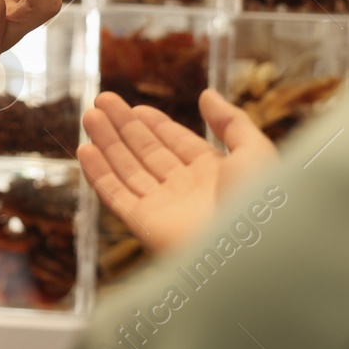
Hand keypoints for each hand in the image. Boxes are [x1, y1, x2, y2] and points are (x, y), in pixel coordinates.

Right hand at [76, 90, 277, 253]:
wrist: (252, 254)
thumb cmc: (262, 204)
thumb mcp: (254, 151)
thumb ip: (231, 122)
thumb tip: (207, 94)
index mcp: (214, 173)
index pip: (175, 142)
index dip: (154, 123)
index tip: (134, 106)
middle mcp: (185, 189)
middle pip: (146, 152)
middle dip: (123, 127)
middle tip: (101, 101)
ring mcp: (164, 207)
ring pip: (127, 170)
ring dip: (106, 143)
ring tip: (89, 116)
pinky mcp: (145, 225)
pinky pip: (117, 196)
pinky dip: (99, 174)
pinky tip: (86, 151)